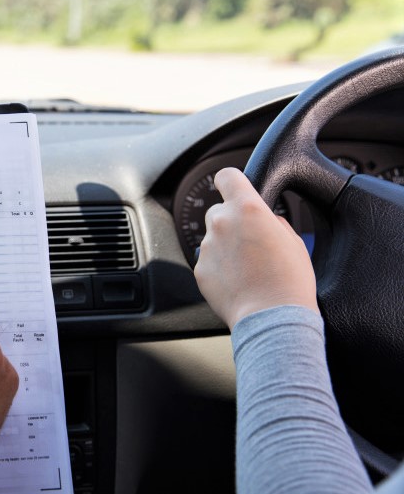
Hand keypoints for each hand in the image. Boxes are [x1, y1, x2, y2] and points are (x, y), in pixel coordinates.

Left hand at [194, 167, 317, 329]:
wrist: (271, 317)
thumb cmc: (289, 280)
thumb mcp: (294, 241)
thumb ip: (273, 221)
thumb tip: (266, 220)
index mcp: (247, 208)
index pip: (227, 176)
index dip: (231, 181)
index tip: (233, 187)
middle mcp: (222, 222)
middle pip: (219, 210)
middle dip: (231, 221)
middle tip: (250, 241)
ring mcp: (207, 246)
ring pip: (213, 237)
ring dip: (225, 246)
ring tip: (247, 267)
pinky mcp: (200, 269)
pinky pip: (209, 260)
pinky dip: (219, 267)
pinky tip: (238, 280)